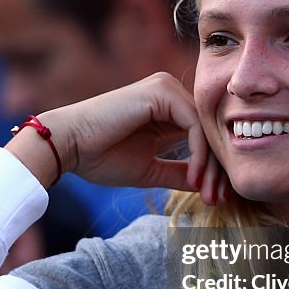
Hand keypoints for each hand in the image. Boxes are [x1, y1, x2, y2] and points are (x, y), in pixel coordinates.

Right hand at [6, 73, 228, 204]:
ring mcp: (166, 88)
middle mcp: (169, 92)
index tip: (217, 198)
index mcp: (166, 108)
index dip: (213, 168)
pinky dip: (198, 154)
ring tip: (207, 194)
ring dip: (210, 165)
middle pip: (209, 131)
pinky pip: (194, 125)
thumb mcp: (150, 169)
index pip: (202, 136)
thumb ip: (179, 173)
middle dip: (216, 169)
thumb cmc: (100, 157)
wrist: (68, 146)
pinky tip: (193, 178)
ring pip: (205, 129)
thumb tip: (208, 186)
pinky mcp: (161, 92)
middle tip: (219, 200)